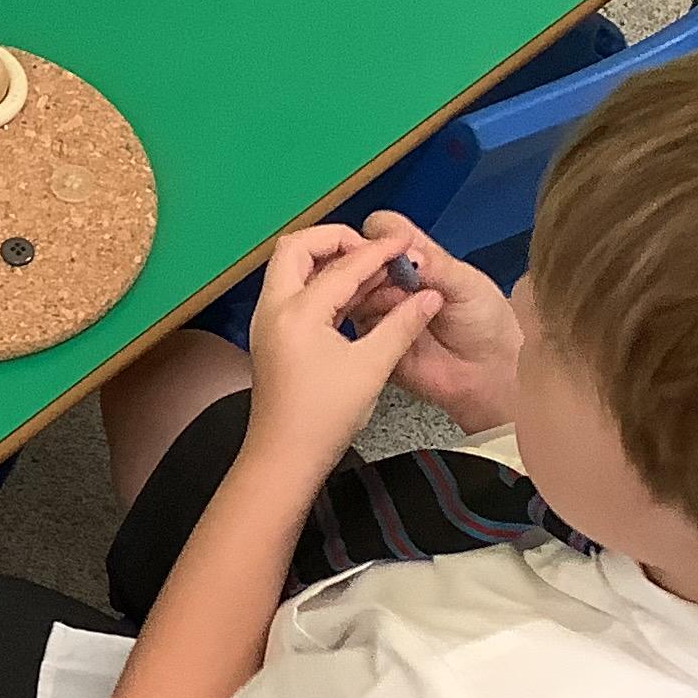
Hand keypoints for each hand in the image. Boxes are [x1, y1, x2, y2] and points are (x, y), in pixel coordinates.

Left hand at [241, 226, 440, 469]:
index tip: (404, 245)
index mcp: (296, 312)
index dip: (378, 252)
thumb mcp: (372, 367)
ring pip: (291, 269)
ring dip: (326, 261)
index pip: (341, 266)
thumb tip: (429, 297)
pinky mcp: (272, 337)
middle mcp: (274, 309)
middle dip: (335, 239)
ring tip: (367, 269)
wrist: (284, 458)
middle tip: (371, 249)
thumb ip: (402, 325)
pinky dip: (320, 284)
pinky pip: (293, 293)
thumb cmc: (322, 418)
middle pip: (296, 248)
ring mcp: (268, 323)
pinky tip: (352, 296)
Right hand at [343, 212, 521, 431]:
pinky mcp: (372, 338)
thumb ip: (436, 265)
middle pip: (359, 258)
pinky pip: (354, 325)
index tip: (391, 249)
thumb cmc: (486, 324)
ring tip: (402, 308)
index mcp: (417, 257)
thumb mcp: (468, 285)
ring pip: (351, 290)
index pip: (383, 229)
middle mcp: (393, 280)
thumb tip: (408, 252)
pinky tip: (391, 328)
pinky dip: (368, 323)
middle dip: (372, 267)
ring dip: (371, 295)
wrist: (487, 373)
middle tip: (399, 283)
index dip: (380, 235)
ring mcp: (380, 308)